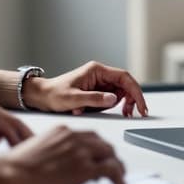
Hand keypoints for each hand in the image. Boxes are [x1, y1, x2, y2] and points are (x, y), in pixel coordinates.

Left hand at [0, 99, 33, 153]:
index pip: (12, 126)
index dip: (23, 142)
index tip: (32, 156)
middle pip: (15, 126)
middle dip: (27, 140)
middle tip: (40, 157)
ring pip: (10, 131)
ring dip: (20, 143)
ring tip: (31, 158)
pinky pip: (2, 135)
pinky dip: (10, 144)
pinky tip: (15, 155)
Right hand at [0, 126, 125, 183]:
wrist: (13, 172)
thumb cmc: (18, 163)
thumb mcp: (39, 146)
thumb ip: (56, 148)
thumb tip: (63, 160)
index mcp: (63, 131)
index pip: (90, 136)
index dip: (98, 148)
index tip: (100, 157)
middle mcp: (75, 137)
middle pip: (104, 144)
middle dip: (110, 157)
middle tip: (113, 169)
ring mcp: (81, 152)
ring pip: (112, 156)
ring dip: (118, 168)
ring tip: (119, 180)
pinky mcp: (85, 168)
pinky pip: (112, 171)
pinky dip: (119, 180)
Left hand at [25, 62, 148, 116]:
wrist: (42, 97)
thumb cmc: (54, 95)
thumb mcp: (73, 99)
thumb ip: (94, 99)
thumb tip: (114, 99)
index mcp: (96, 70)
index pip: (124, 77)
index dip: (136, 91)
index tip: (141, 106)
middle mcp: (99, 74)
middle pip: (125, 85)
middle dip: (131, 99)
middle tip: (132, 114)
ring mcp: (99, 82)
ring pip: (120, 93)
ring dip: (120, 104)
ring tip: (111, 113)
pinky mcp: (96, 91)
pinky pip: (110, 98)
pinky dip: (110, 106)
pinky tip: (100, 111)